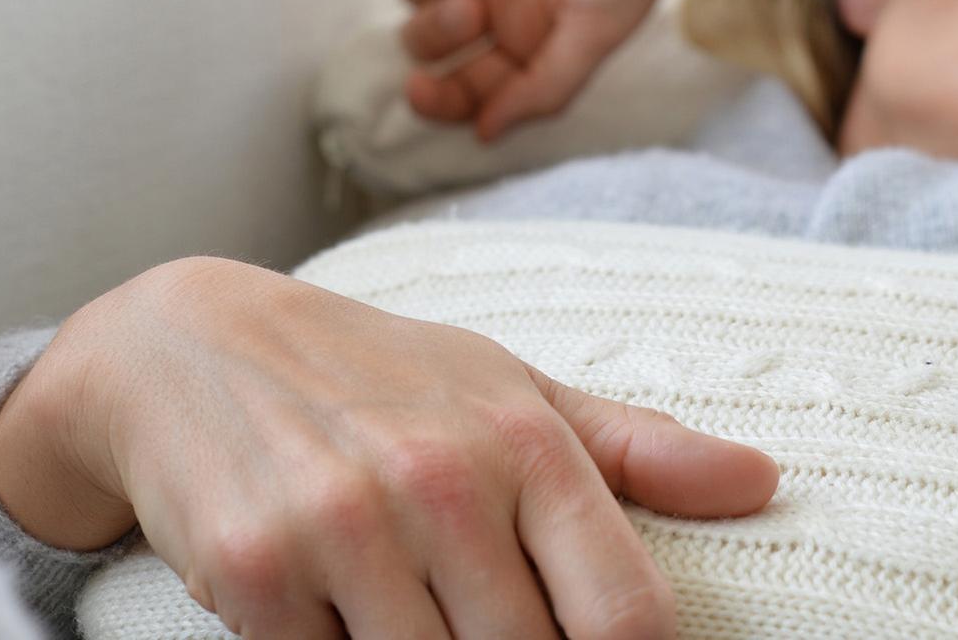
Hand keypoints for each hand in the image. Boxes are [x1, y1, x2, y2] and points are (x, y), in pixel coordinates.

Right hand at [0, 256, 779, 637]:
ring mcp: (345, 532)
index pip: (627, 617)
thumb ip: (640, 451)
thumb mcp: (517, 391)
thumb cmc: (383, 376)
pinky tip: (339, 613)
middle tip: (483, 620)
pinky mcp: (257, 576)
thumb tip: (764, 481)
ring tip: (418, 607)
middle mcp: (444, 484)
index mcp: (527, 445)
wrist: (193, 347)